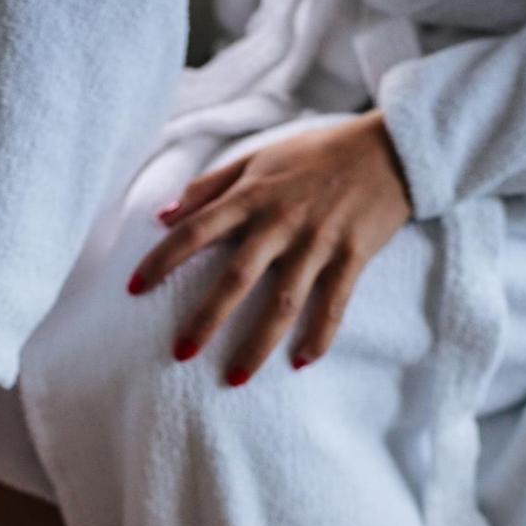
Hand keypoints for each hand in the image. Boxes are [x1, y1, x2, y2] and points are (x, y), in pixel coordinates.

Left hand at [128, 111, 410, 381]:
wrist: (392, 146)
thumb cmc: (318, 153)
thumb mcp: (259, 157)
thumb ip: (210, 186)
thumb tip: (163, 215)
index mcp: (253, 196)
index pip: (195, 230)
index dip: (162, 260)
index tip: (133, 289)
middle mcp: (282, 221)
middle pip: (236, 278)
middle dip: (206, 319)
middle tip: (180, 353)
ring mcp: (319, 242)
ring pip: (283, 302)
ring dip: (258, 344)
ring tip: (235, 378)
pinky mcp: (352, 257)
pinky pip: (333, 305)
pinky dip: (318, 336)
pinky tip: (300, 363)